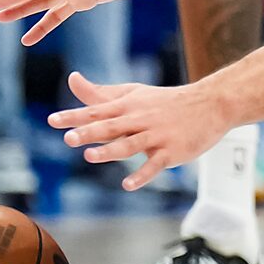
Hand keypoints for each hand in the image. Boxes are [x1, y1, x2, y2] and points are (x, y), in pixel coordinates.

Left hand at [48, 71, 233, 191]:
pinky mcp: (172, 151)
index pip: (97, 110)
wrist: (211, 104)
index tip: (53, 120)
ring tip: (90, 156)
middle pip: (111, 126)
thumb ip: (101, 92)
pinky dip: (142, 175)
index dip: (75, 116)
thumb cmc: (166, 101)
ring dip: (110, 151)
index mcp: (129, 106)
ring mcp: (157, 136)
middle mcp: (140, 119)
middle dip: (89, 132)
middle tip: (69, 138)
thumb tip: (72, 78)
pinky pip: (155, 165)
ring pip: (130, 144)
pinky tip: (127, 185)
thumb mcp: (133, 93)